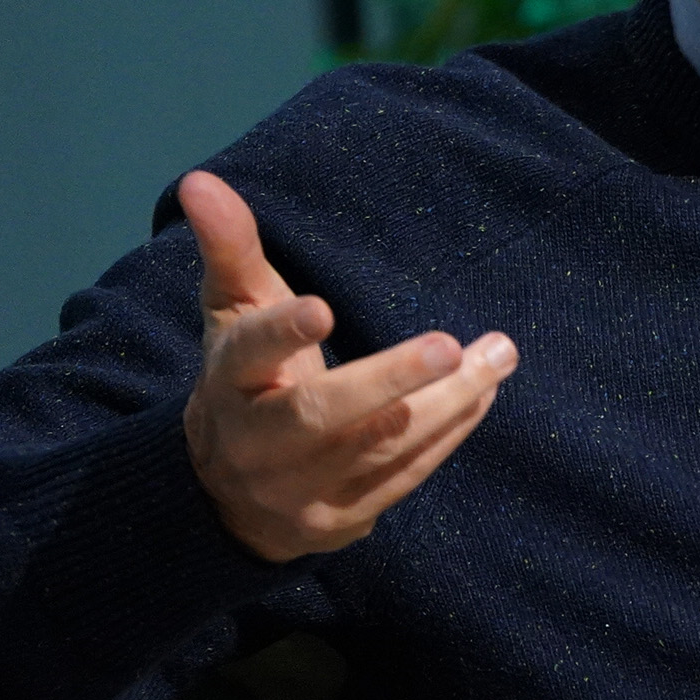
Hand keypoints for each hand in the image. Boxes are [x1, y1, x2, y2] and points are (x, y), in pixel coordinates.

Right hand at [177, 171, 515, 562]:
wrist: (226, 491)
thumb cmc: (246, 377)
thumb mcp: (232, 311)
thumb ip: (229, 247)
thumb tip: (201, 179)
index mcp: (227, 385)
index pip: (246, 356)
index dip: (280, 335)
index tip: (321, 308)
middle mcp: (256, 444)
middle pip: (319, 415)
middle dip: (387, 381)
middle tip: (448, 345)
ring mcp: (297, 491)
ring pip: (376, 448)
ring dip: (444, 404)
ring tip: (497, 356)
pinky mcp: (339, 520)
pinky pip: (401, 478)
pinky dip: (447, 436)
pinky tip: (483, 394)